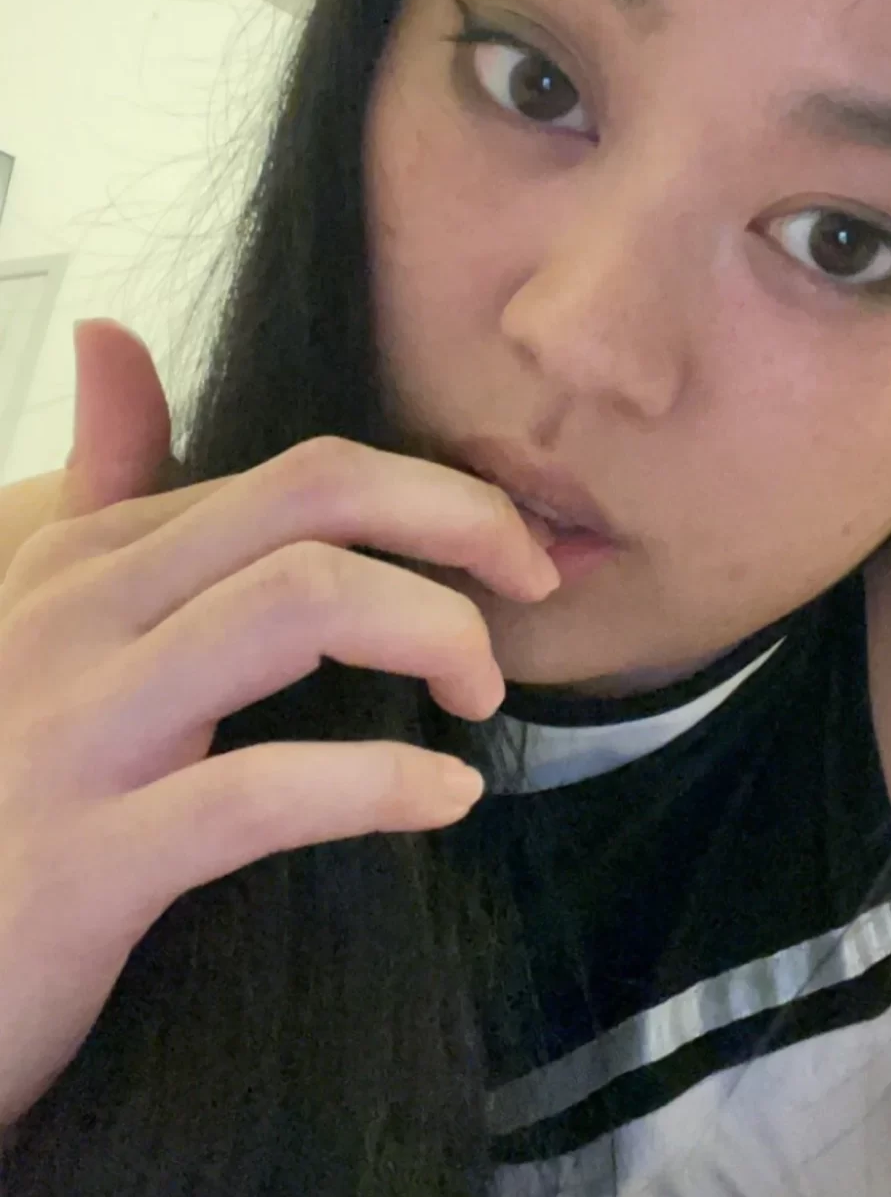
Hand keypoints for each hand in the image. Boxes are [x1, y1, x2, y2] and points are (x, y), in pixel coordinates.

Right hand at [0, 318, 559, 1130]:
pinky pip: (262, 792)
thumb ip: (96, 489)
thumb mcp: (37, 624)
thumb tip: (112, 336)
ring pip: (299, 603)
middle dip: (459, 520)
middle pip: (313, 500)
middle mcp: (78, 618)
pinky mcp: (90, 860)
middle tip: (534, 587)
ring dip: (432, 631)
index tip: (514, 552)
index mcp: (87, 560)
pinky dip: (380, 785)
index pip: (301, 475)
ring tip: (481, 696)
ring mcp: (79, 733)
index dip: (438, 497)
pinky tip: (444, 797)